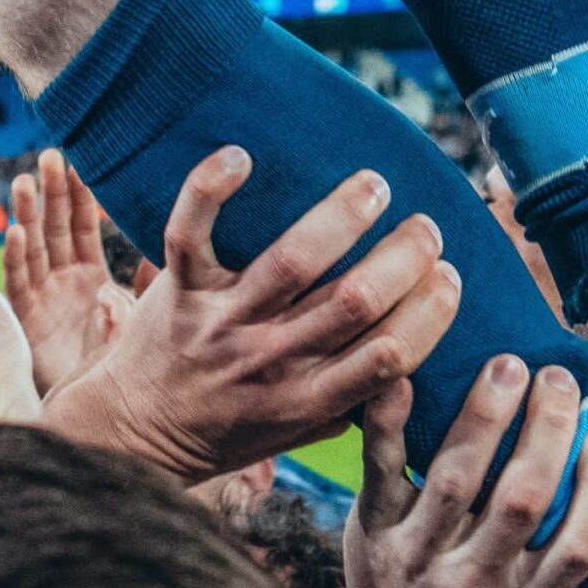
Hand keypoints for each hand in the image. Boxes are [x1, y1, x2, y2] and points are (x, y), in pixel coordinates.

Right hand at [3, 149, 131, 392]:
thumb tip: (157, 257)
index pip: (81, 223)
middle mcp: (62, 278)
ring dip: (27, 214)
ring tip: (26, 182)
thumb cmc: (125, 364)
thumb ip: (145, 287)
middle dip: (51, 191)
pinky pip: (20, 282)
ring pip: (32, 245)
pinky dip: (17, 257)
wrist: (102, 411)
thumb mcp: (142, 318)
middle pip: (53, 225)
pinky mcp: (27, 317)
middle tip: (51, 157)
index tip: (79, 162)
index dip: (79, 193)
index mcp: (90, 272)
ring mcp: (43, 295)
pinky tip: (16, 234)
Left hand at [42, 152, 459, 481]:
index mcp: (310, 400)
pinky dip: (210, 189)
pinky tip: (240, 155)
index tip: (450, 274)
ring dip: (341, 216)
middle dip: (402, 258)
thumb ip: (355, 398)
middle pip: (352, 302)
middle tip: (425, 226)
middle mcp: (270, 360)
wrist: (136, 433)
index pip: (389, 355)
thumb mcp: (300, 430)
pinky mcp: (178, 291)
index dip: (429, 311)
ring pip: (291, 262)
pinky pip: (191, 233)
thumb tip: (420, 348)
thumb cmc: (229, 426)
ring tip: (374, 184)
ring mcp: (223, 323)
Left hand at [340, 360, 587, 587]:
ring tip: (507, 365)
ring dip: (485, 417)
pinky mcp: (372, 530)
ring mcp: (420, 556)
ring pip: (457, 481)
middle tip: (558, 376)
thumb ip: (563, 535)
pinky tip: (404, 377)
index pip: (580, 547)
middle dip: (546, 432)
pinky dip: (390, 422)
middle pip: (522, 502)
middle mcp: (476, 581)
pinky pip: (382, 470)